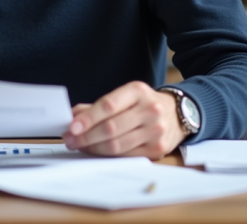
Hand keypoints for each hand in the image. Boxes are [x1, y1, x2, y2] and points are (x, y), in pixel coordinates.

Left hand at [62, 81, 185, 159]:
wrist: (176, 113)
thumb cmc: (144, 104)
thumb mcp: (125, 96)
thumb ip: (98, 106)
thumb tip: (72, 117)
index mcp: (138, 91)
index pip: (108, 105)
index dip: (88, 118)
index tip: (72, 126)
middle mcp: (149, 110)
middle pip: (111, 128)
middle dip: (86, 136)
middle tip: (70, 139)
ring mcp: (156, 130)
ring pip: (117, 145)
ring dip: (94, 147)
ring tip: (80, 145)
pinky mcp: (158, 149)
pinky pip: (126, 155)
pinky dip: (108, 155)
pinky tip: (98, 151)